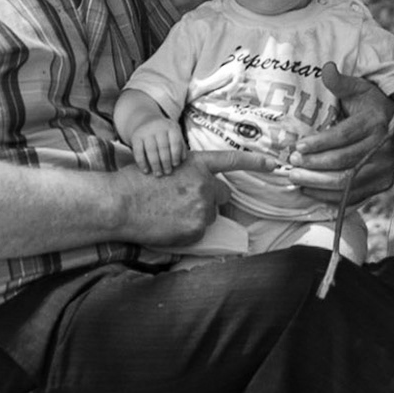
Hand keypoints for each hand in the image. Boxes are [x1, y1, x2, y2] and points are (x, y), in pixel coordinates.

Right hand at [117, 149, 275, 247]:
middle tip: (185, 202)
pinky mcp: (196, 229)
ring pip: (209, 215)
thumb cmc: (135, 183)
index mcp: (196, 164)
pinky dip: (187, 231)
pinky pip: (198, 232)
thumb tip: (194, 188)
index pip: (231, 161)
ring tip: (169, 213)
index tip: (274, 164)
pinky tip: (167, 225)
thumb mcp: (165, 165)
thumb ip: (186, 174)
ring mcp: (201, 208)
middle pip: (221, 195)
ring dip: (196, 216)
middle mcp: (204, 184)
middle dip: (210, 199)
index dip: (254, 162)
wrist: (120, 204)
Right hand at [129, 121, 186, 175]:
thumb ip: (180, 146)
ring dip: (155, 164)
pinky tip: (146, 170)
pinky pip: (138, 151)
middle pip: (163, 147)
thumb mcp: (174, 134)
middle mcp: (158, 128)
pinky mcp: (135, 137)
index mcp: (170, 127)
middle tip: (167, 172)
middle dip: (166, 162)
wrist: (146, 121)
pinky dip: (142, 163)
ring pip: (151, 150)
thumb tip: (182, 160)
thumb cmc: (165, 133)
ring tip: (158, 174)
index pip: (175, 142)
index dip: (176, 154)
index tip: (175, 165)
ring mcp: (146, 132)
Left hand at [284, 62, 393, 206]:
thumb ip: (340, 82)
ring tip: (295, 178)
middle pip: (344, 162)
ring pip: (347, 182)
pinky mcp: (383, 184)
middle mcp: (385, 147)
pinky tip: (309, 190)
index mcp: (377, 122)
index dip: (319, 143)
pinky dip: (329, 197)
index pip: (344, 136)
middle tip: (291, 164)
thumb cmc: (370, 106)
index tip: (297, 146)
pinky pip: (353, 196)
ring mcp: (386, 169)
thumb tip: (326, 68)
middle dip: (314, 165)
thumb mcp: (358, 89)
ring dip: (317, 183)